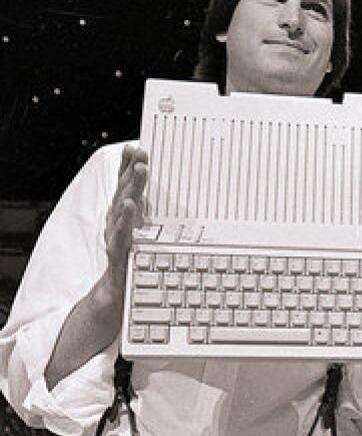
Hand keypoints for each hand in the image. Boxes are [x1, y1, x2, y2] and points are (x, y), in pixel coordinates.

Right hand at [101, 145, 147, 303]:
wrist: (119, 288)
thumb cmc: (134, 253)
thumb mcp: (145, 228)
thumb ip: (152, 209)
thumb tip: (171, 195)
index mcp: (124, 211)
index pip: (125, 183)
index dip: (127, 164)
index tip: (135, 147)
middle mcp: (117, 219)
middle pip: (125, 190)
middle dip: (132, 170)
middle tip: (142, 154)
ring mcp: (116, 234)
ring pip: (122, 208)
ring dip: (131, 188)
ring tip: (140, 173)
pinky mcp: (117, 251)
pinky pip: (119, 234)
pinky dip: (124, 220)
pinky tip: (129, 208)